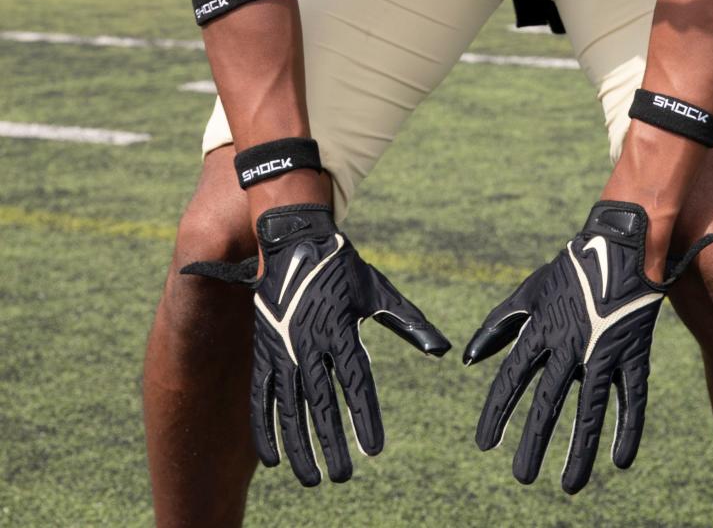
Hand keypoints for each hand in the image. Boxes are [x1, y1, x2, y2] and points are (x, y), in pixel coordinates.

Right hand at [182, 203, 449, 485]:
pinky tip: (274, 460)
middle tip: (342, 477)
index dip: (364, 417)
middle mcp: (309, 342)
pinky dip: (265, 429)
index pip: (356, 383)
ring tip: (311, 478)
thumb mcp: (378, 290)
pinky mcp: (264, 351)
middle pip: (321, 403)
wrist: (293, 243)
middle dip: (330, 444)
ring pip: (289, 408)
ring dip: (299, 446)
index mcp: (341, 328)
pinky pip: (262, 398)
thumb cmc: (343, 269)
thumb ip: (410, 322)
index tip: (373, 450)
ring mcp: (283, 348)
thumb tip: (444, 350)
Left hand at [463, 200, 712, 493]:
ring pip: (590, 409)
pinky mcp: (634, 352)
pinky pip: (633, 399)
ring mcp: (604, 348)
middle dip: (534, 442)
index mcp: (542, 326)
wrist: (622, 244)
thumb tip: (468, 360)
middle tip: (522, 477)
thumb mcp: (530, 292)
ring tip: (569, 486)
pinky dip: (628, 430)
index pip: (512, 377)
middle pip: (548, 401)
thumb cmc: (570, 270)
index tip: (484, 445)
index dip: (497, 412)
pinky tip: (620, 461)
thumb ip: (499, 325)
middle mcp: (570, 341)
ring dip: (579, 451)